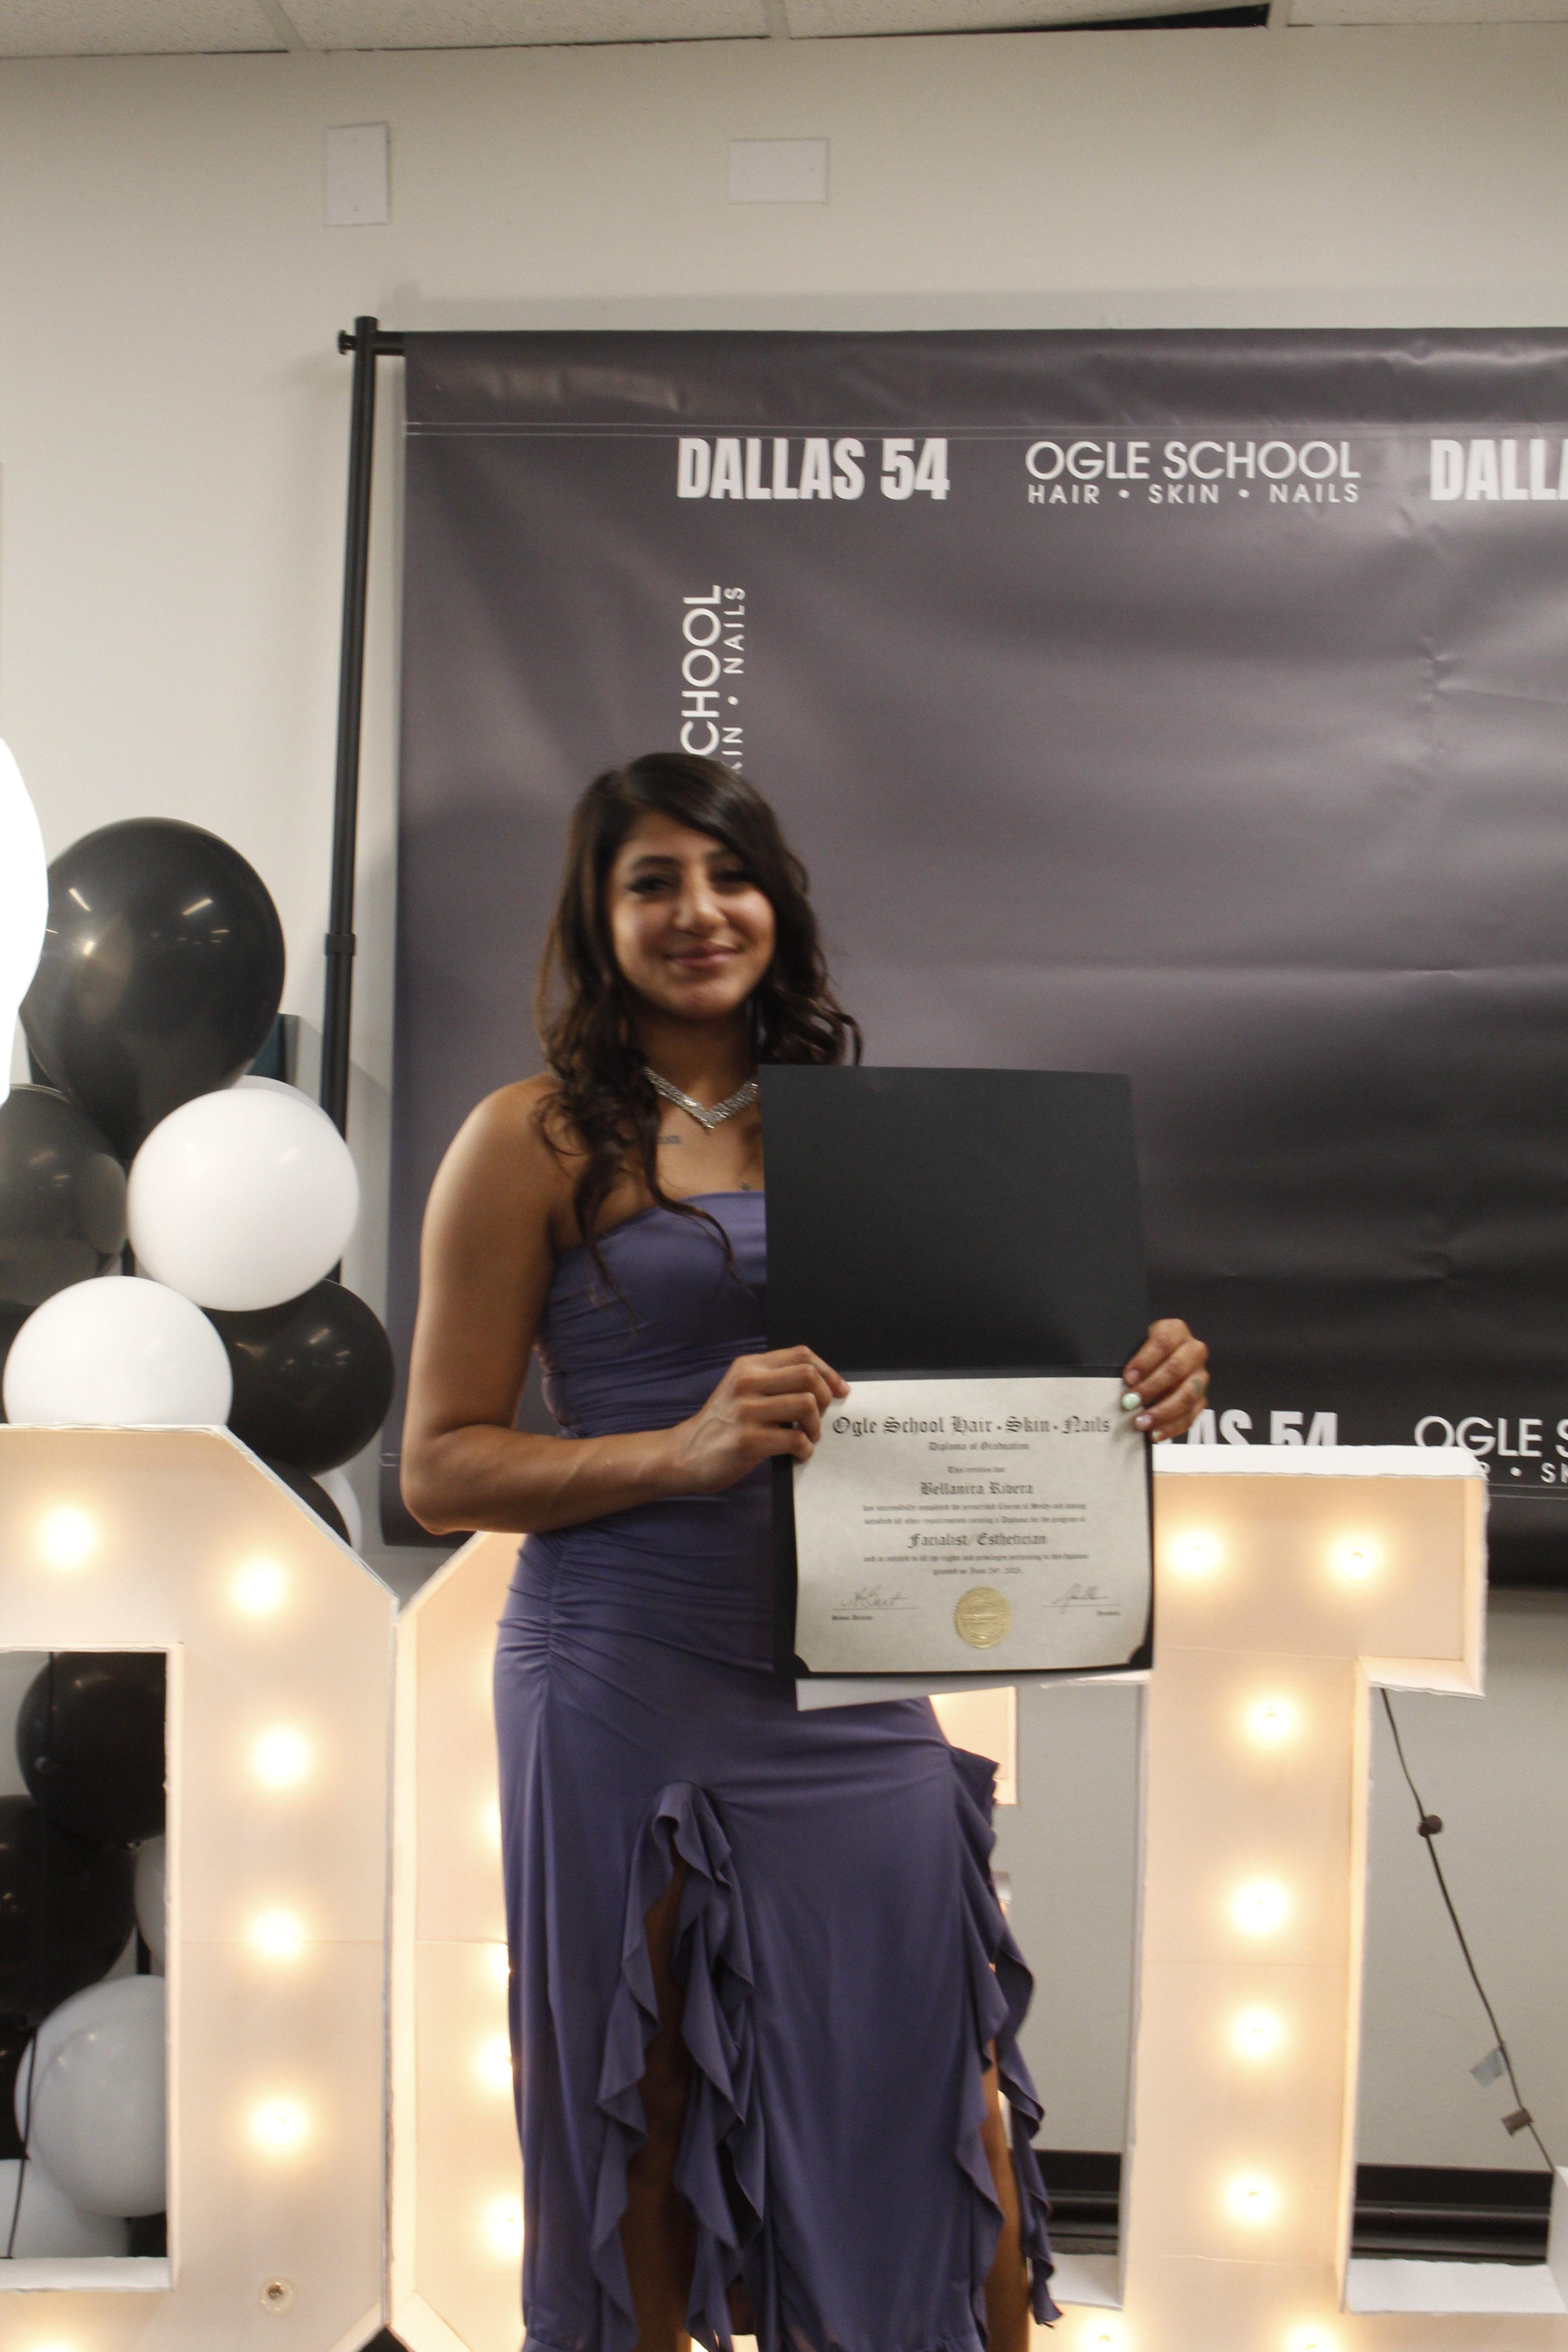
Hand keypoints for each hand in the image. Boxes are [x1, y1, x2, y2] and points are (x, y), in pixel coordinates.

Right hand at [665, 1346, 849, 1492]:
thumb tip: (822, 1385)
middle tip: (818, 1418)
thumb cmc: (721, 1424)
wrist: (685, 1454)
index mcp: (748, 1367)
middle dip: (825, 1398)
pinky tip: (798, 1454)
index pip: (801, 1355)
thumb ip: (772, 1381)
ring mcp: (747, 1411)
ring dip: (816, 1427)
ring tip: (808, 1438)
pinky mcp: (748, 1441)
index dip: (828, 1372)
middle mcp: (747, 1383)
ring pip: (806, 1404)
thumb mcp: (740, 1389)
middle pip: (807, 1375)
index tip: (839, 1390)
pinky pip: (795, 1440)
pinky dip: (805, 1450)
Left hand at [1122, 1319, 1208, 1442]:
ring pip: (1187, 1395)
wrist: (1163, 1358)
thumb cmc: (1143, 1352)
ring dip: (1162, 1412)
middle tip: (1130, 1402)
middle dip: (1151, 1388)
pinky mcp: (1202, 1397)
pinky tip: (1154, 1435)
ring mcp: (1200, 1375)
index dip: (1144, 1360)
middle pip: (1175, 1369)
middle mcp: (1194, 1351)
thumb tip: (1117, 1380)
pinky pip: (1191, 1415)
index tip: (1127, 1377)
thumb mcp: (1135, 1344)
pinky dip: (1172, 1427)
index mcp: (1175, 1331)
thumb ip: (1128, 1356)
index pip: (1162, 1342)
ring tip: (1141, 1423)